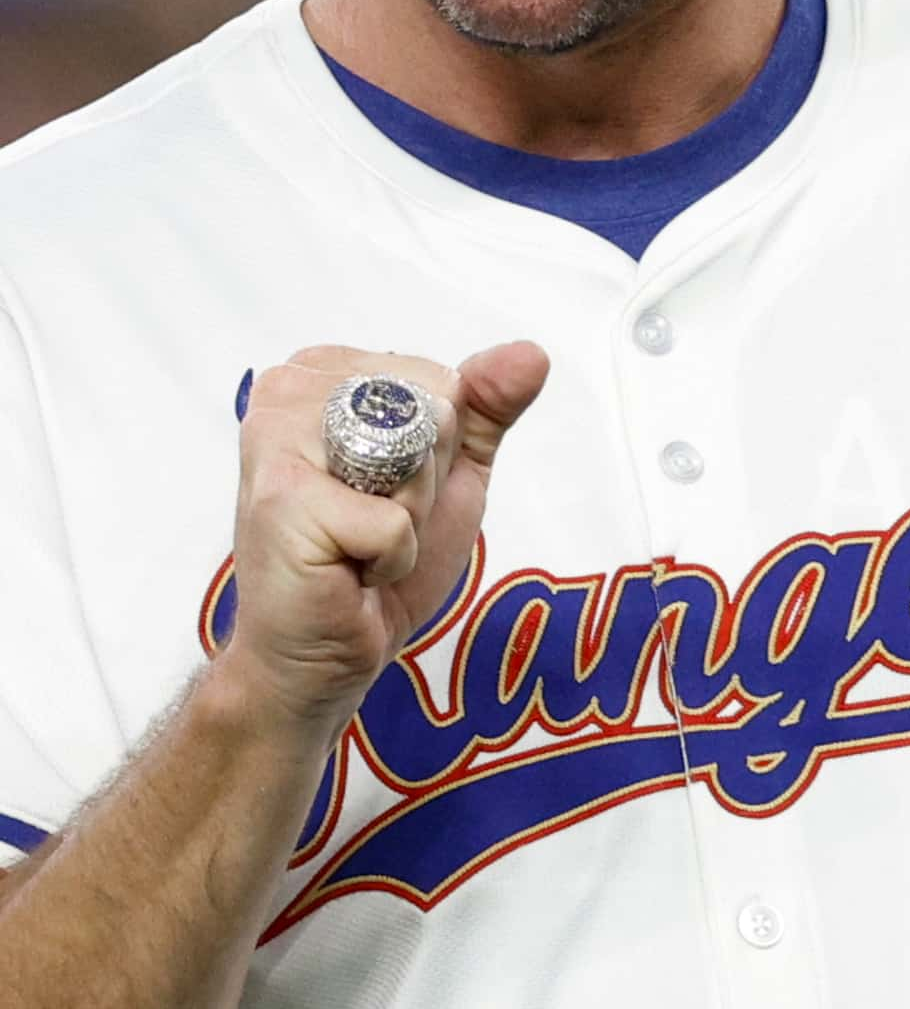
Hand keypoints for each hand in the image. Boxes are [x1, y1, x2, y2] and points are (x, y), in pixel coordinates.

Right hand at [217, 340, 548, 740]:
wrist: (318, 653)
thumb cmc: (373, 559)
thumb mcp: (449, 472)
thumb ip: (486, 407)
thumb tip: (533, 355)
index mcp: (324, 371)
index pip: (439, 381)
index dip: (437, 449)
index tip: (385, 488)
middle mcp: (287, 389)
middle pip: (430, 412)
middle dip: (425, 482)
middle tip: (371, 522)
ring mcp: (277, 440)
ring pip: (414, 458)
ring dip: (409, 517)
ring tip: (357, 543)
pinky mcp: (282, 499)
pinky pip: (394, 521)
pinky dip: (391, 558)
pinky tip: (345, 571)